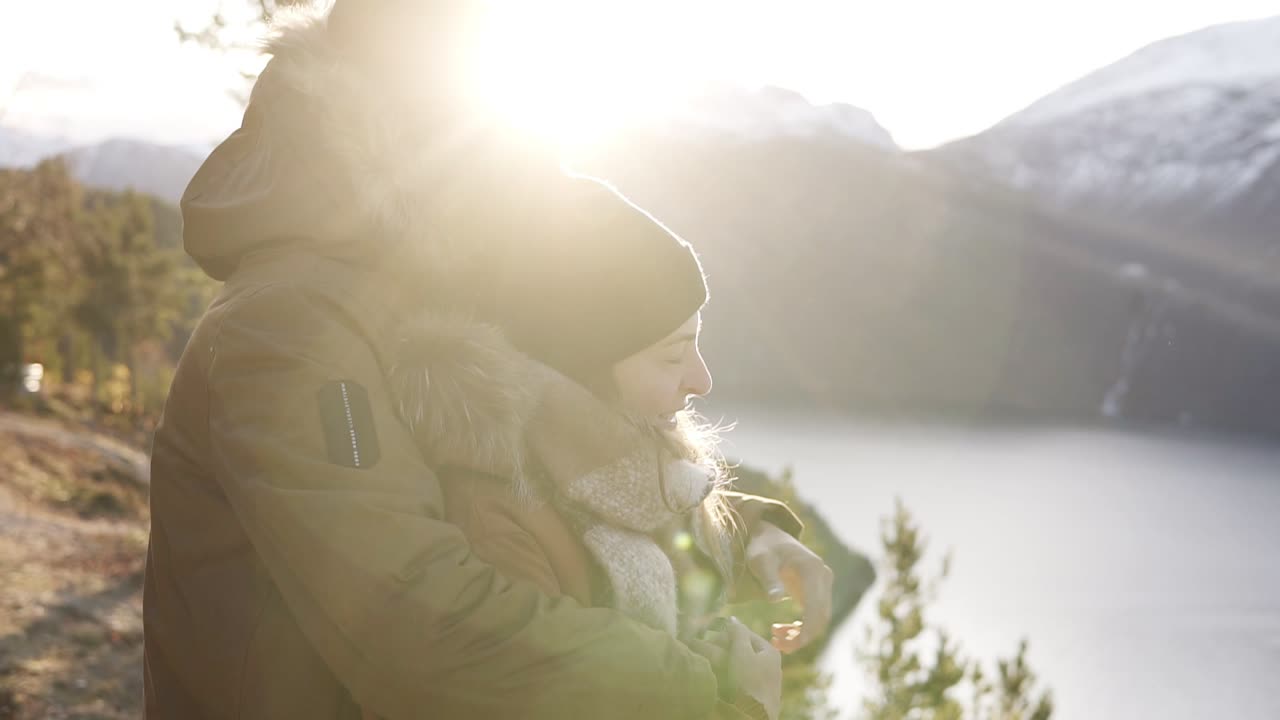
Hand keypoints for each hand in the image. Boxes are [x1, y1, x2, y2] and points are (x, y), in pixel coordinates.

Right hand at [690, 618, 780, 719]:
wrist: (754, 715)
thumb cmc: (750, 681)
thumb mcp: (742, 653)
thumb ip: (738, 633)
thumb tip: (733, 617)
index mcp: (769, 651)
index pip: (745, 634)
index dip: (727, 632)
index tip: (710, 634)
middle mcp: (768, 663)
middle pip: (741, 648)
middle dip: (721, 646)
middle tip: (702, 646)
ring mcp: (761, 679)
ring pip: (736, 663)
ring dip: (720, 659)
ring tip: (704, 658)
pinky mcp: (753, 692)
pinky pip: (737, 677)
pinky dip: (725, 672)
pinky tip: (715, 673)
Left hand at [746, 521, 833, 652]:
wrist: (769, 536)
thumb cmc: (763, 547)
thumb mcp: (760, 560)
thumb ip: (769, 578)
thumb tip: (776, 599)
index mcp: (812, 568)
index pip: (816, 605)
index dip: (807, 629)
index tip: (793, 644)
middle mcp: (823, 575)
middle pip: (821, 615)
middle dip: (803, 636)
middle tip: (778, 646)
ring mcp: (822, 583)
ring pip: (820, 618)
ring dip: (801, 633)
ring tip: (776, 639)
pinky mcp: (816, 590)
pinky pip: (814, 614)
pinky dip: (802, 627)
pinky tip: (783, 631)